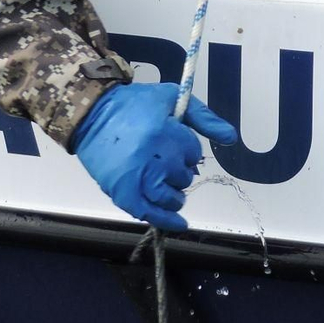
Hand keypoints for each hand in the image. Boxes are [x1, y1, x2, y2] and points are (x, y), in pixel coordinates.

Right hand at [71, 81, 237, 231]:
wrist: (92, 113)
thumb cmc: (135, 104)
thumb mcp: (173, 99)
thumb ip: (205, 118)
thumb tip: (231, 138)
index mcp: (163, 131)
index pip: (193, 153)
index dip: (189, 151)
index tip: (178, 145)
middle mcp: (149, 157)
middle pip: (182, 176)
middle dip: (182, 172)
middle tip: (171, 164)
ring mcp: (134, 176)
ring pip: (167, 197)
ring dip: (175, 197)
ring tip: (174, 192)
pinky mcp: (119, 190)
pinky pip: (145, 211)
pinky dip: (163, 220)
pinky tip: (178, 223)